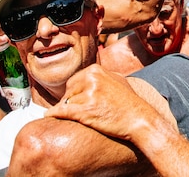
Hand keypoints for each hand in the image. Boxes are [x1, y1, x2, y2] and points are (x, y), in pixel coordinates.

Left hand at [46, 64, 163, 140]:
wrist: (139, 119)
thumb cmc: (129, 103)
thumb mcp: (117, 80)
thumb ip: (100, 77)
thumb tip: (85, 78)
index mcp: (96, 70)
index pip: (74, 81)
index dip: (75, 93)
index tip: (78, 102)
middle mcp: (91, 79)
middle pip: (68, 91)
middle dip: (70, 101)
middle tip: (80, 112)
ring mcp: (88, 94)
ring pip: (66, 102)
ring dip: (67, 111)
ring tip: (77, 118)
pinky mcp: (85, 110)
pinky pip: (62, 111)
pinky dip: (53, 114)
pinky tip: (49, 116)